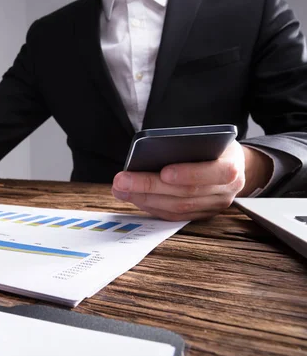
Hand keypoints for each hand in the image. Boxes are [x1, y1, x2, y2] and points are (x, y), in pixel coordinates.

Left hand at [111, 141, 272, 220]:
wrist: (234, 165)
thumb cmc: (214, 147)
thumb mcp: (210, 139)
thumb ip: (189, 145)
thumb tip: (150, 152)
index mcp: (232, 166)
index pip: (214, 172)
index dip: (189, 174)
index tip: (164, 172)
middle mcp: (226, 191)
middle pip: (186, 193)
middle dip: (150, 186)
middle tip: (122, 180)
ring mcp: (214, 206)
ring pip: (177, 207)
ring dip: (145, 198)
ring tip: (120, 189)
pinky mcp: (201, 215)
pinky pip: (174, 215)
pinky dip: (152, 207)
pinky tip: (133, 196)